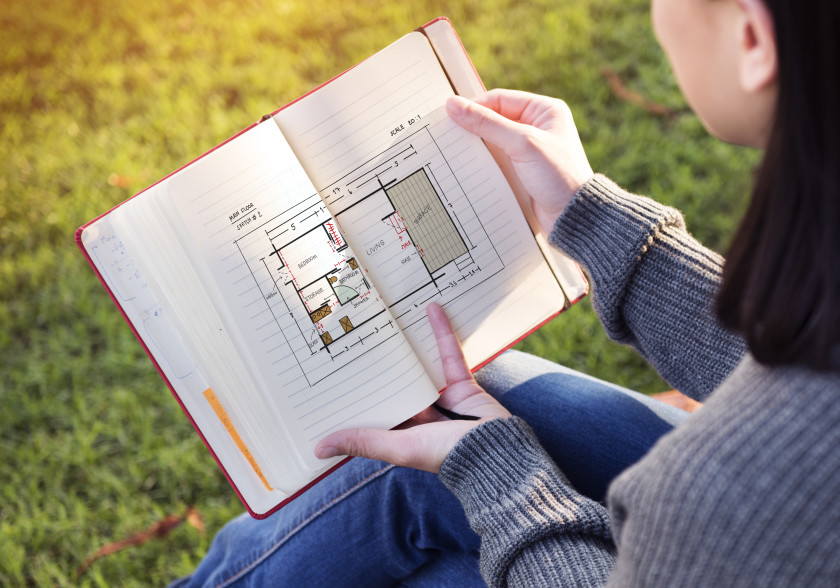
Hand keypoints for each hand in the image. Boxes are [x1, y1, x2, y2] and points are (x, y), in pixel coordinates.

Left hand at [314, 303, 510, 472]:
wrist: (496, 452)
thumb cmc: (444, 455)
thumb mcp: (398, 447)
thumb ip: (363, 442)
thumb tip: (317, 448)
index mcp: (402, 433)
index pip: (374, 410)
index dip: (356, 395)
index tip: (333, 375)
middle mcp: (420, 416)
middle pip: (396, 385)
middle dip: (379, 365)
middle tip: (355, 334)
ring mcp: (442, 399)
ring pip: (420, 367)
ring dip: (409, 345)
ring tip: (389, 319)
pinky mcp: (462, 384)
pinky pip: (449, 354)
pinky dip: (442, 333)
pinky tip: (431, 309)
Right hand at [446, 89, 593, 234]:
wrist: (572, 216)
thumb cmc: (558, 175)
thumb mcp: (522, 143)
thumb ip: (487, 123)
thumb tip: (454, 105)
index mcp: (544, 110)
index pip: (500, 99)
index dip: (474, 106)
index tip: (449, 115)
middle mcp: (537, 127)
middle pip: (494, 119)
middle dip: (473, 128)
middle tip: (448, 134)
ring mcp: (529, 150)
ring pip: (493, 141)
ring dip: (476, 147)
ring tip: (454, 152)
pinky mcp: (522, 170)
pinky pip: (496, 160)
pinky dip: (483, 163)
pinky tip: (468, 168)